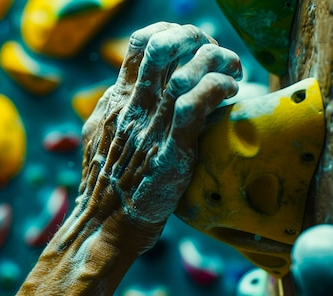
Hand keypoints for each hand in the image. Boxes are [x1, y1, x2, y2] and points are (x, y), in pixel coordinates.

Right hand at [77, 22, 241, 252]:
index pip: (141, 45)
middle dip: (196, 39)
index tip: (191, 46)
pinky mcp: (169, 152)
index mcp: (115, 101)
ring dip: (215, 62)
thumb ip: (116, 113)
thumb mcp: (100, 139)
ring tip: (232, 70)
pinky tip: (230, 90)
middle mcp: (131, 108)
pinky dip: (217, 89)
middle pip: (162, 47)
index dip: (170, 32)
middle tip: (216, 54)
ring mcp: (149, 129)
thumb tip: (129, 95)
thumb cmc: (106, 186)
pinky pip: (195, 106)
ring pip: (183, 74)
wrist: (103, 225)